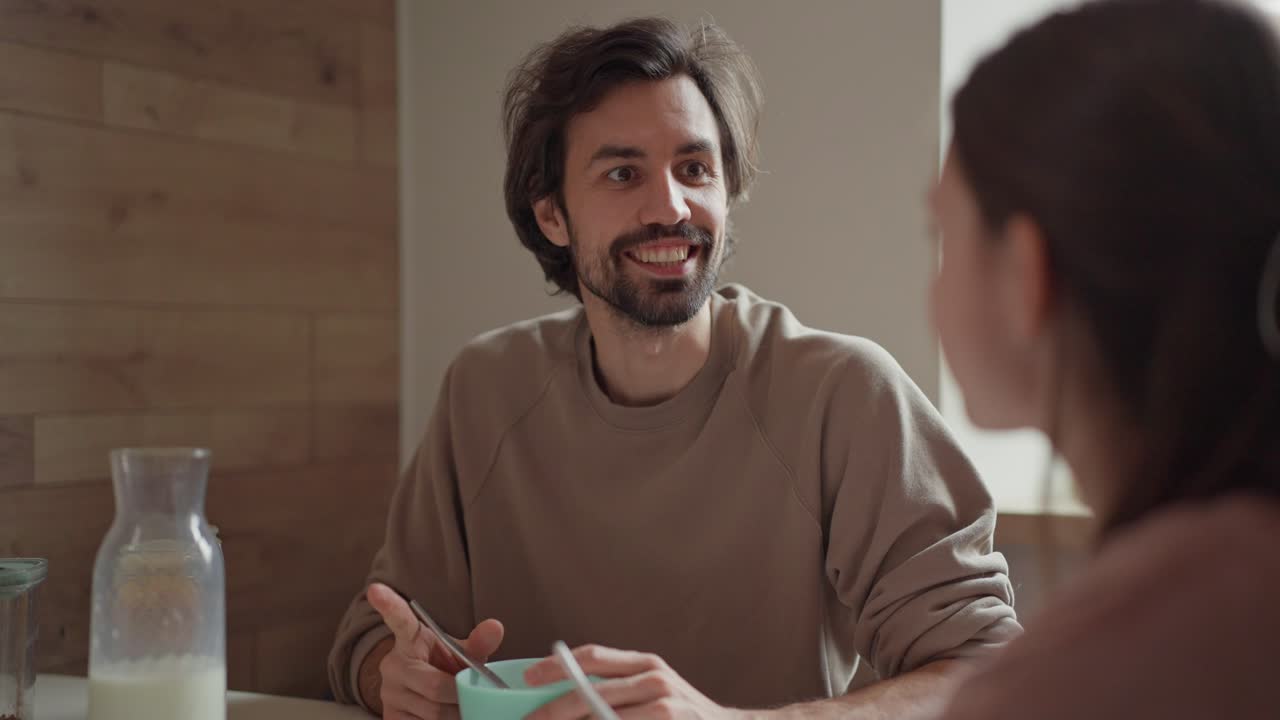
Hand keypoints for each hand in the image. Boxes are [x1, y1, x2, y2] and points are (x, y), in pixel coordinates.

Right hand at [366, 582, 503, 719]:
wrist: (421, 692)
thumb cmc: (444, 666)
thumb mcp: (460, 652)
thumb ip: (478, 642)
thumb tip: (496, 627)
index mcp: (409, 640)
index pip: (399, 620)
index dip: (389, 605)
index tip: (376, 590)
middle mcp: (393, 665)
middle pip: (433, 685)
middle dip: (459, 694)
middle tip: (474, 696)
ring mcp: (388, 694)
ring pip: (431, 712)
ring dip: (455, 714)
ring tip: (464, 707)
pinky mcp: (390, 718)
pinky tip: (451, 716)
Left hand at [523, 644, 743, 719]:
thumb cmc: (685, 714)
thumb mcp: (652, 688)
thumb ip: (616, 686)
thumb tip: (562, 695)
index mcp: (645, 663)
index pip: (593, 658)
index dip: (556, 667)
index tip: (526, 678)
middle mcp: (655, 680)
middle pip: (590, 694)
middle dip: (552, 713)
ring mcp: (665, 707)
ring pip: (601, 718)